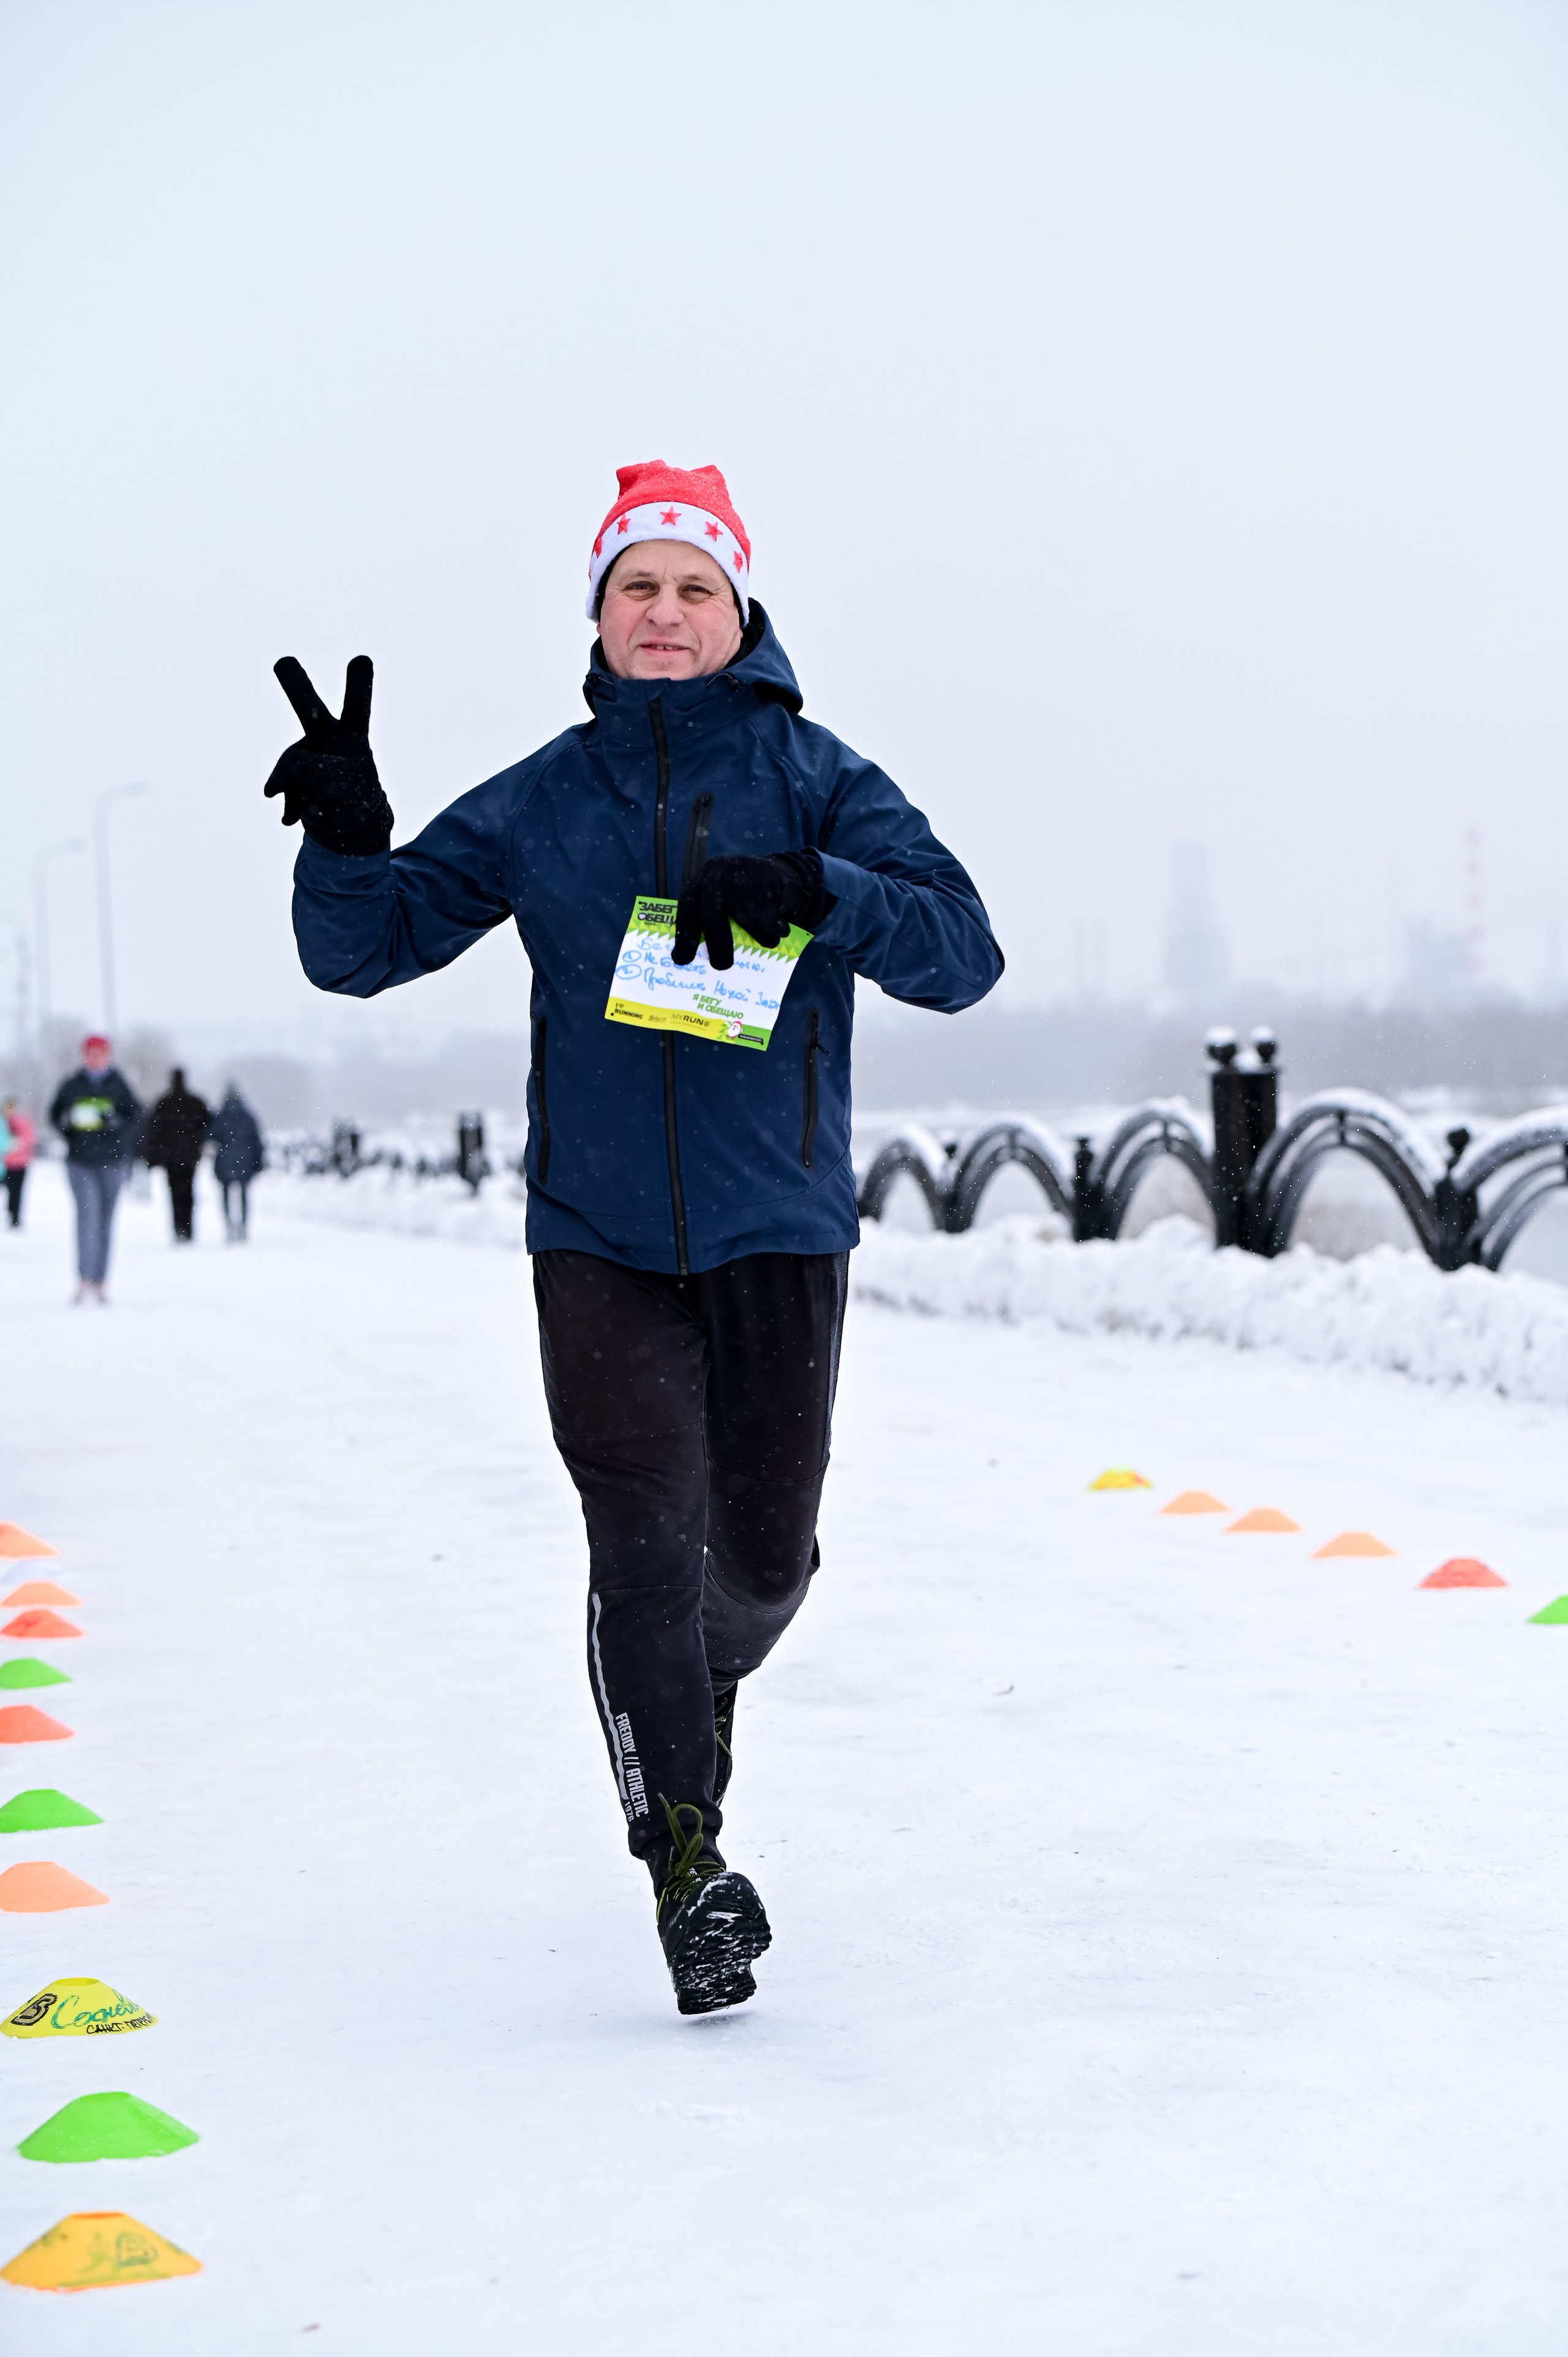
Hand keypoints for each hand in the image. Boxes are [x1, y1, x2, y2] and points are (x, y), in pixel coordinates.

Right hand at [264, 655, 394, 855]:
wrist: (345, 822)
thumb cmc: (352, 797)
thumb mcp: (345, 789)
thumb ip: (312, 775)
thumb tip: (272, 784)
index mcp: (352, 736)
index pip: (356, 709)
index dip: (358, 687)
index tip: (362, 659)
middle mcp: (325, 736)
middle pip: (308, 709)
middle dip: (296, 686)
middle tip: (284, 662)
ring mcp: (304, 754)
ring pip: (290, 765)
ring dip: (300, 789)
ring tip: (320, 805)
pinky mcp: (290, 775)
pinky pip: (283, 788)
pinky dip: (291, 806)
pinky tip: (296, 816)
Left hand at [672, 851, 832, 970]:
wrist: (775, 869)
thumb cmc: (742, 897)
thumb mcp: (721, 903)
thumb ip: (710, 922)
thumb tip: (703, 960)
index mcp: (699, 884)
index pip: (686, 907)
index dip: (684, 934)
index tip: (683, 960)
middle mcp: (715, 874)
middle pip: (711, 912)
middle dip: (716, 942)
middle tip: (722, 966)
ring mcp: (739, 872)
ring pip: (743, 912)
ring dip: (757, 933)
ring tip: (769, 944)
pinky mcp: (764, 875)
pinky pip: (767, 910)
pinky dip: (775, 924)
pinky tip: (782, 930)